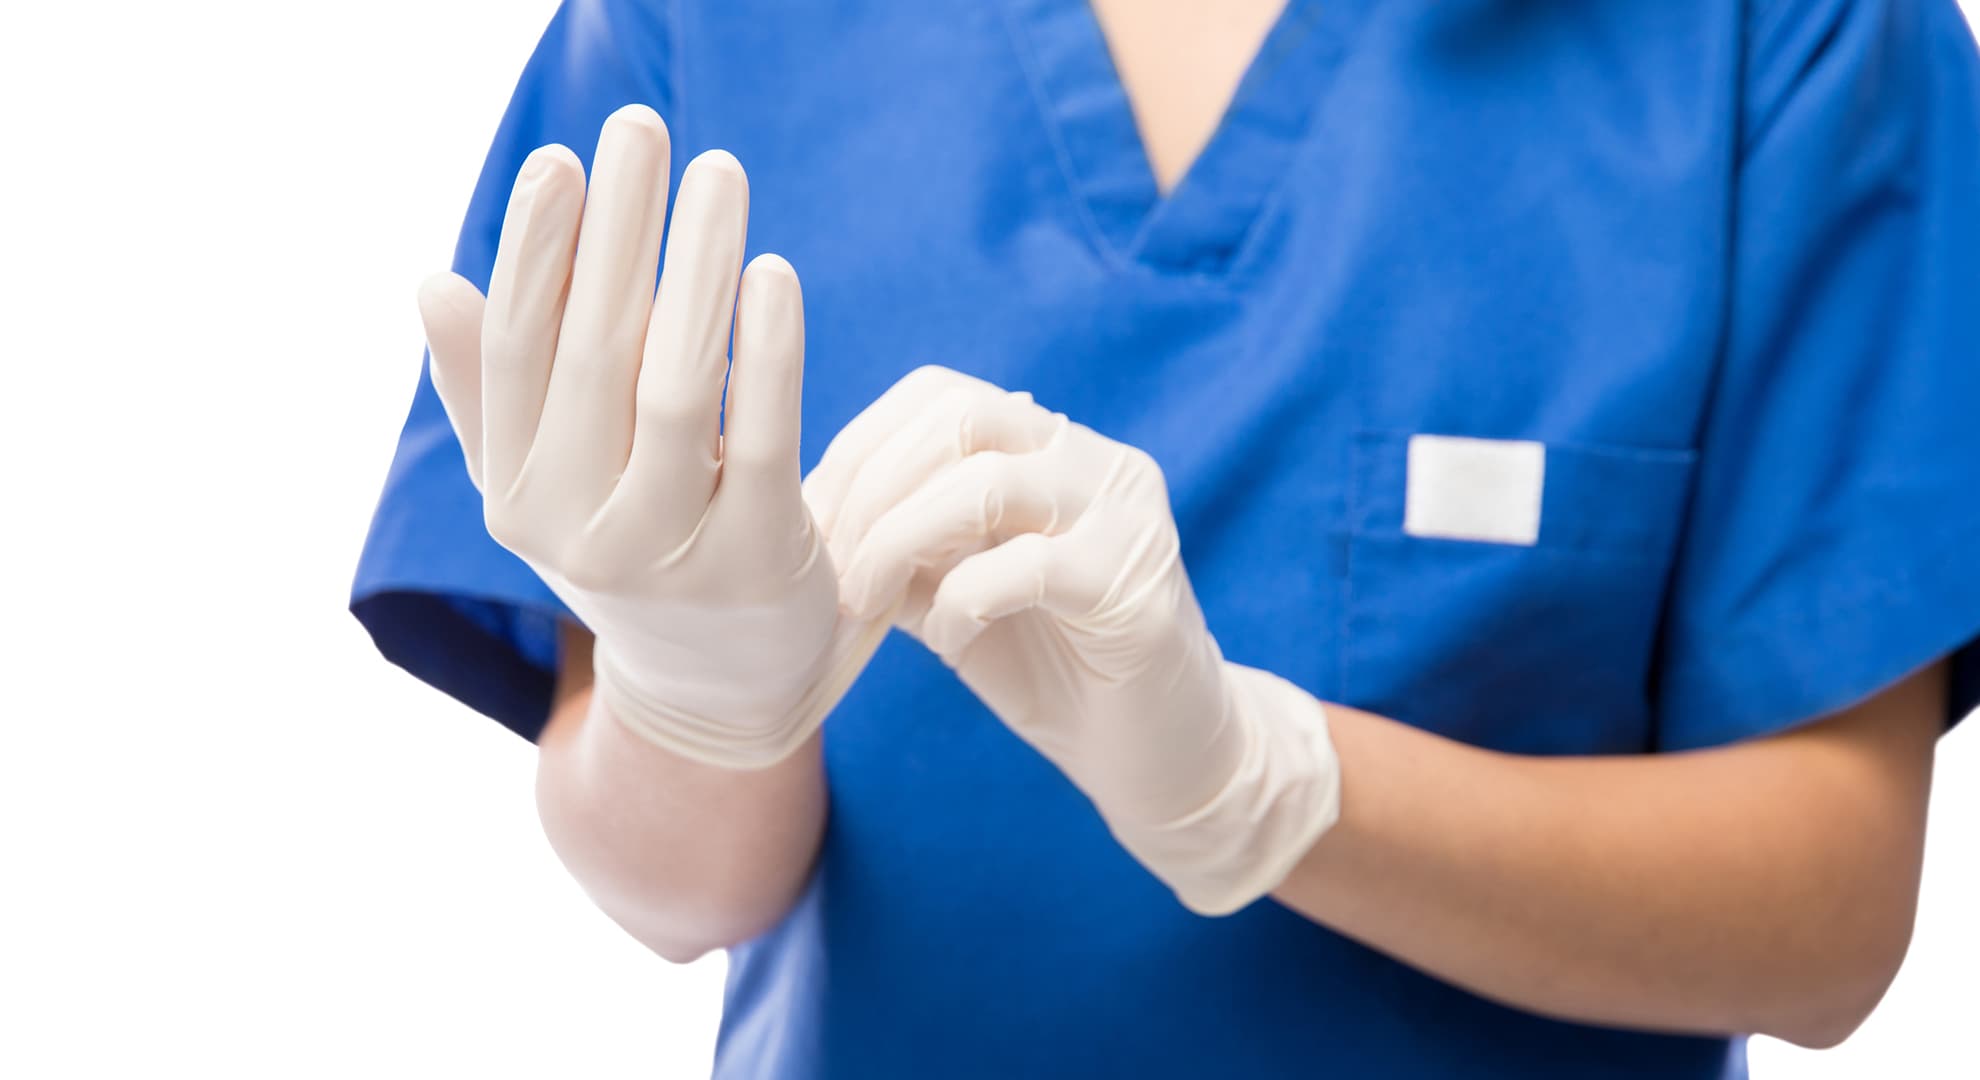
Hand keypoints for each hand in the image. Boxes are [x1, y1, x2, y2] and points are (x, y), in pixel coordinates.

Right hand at [417, 105, 885, 768]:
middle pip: (593, 354)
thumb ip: (491, 393)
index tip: (559, 162)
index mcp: (517, 497)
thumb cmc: (635, 550)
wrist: (721, 690)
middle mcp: (578, 531)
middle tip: (639, 130)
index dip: (533, 252)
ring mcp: (671, 555)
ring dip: (695, 268)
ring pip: (678, 388)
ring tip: (717, 174)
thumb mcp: (548, 485)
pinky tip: (771, 271)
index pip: (514, 354)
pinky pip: (766, 439)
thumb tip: (434, 283)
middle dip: (617, 229)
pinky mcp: (762, 565)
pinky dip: (769, 350)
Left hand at [807, 367, 1340, 913]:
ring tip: (866, 602)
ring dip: (899, 541)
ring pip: (987, 482)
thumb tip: (812, 523)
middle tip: (829, 566)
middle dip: (871, 489)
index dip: (860, 446)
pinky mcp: (1137, 587)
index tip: (811, 523)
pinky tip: (947, 641)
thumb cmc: (1051, 670)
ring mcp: (1125, 517)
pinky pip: (1027, 566)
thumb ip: (901, 547)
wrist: (1159, 755)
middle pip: (960, 418)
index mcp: (1050, 448)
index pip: (941, 395)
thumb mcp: (952, 592)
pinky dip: (960, 601)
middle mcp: (1095, 461)